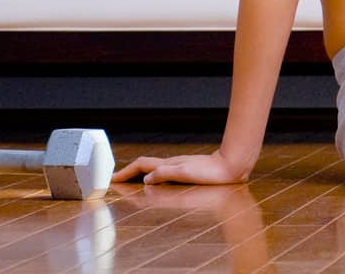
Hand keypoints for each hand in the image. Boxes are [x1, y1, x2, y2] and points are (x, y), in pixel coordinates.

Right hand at [110, 148, 246, 185]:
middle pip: (145, 165)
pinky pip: (163, 171)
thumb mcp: (185, 173)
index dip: (126, 172)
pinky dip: (152, 175)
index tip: (113, 179)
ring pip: (154, 167)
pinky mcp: (187, 169)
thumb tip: (145, 179)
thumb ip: (165, 174)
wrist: (231, 165)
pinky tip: (156, 180)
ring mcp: (179, 165)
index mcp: (170, 165)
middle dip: (129, 172)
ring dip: (140, 173)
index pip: (142, 166)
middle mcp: (172, 163)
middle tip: (117, 180)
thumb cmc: (211, 172)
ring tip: (131, 180)